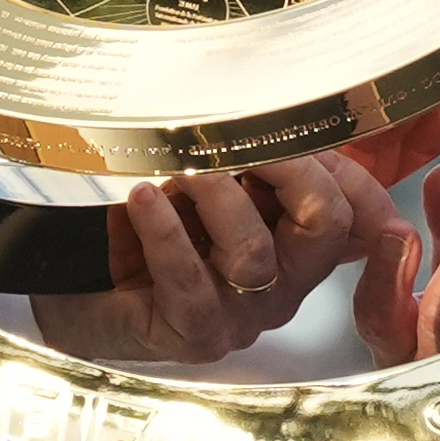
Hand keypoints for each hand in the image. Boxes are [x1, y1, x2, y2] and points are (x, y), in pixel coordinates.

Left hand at [35, 157, 381, 365]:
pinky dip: (165, 231)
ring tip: (175, 169)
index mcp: (299, 243)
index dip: (355, 174)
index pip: (358, 212)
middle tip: (238, 136)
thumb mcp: (210, 176)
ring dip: (212, 194)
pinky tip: (143, 198)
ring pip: (254, 251)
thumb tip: (286, 108)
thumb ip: (257, 150)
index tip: (321, 131)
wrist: (80, 281)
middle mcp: (284, 283)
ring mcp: (242, 314)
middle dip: (285, 166)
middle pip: (325, 225)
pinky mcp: (192, 332)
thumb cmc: (148, 224)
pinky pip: (190, 280)